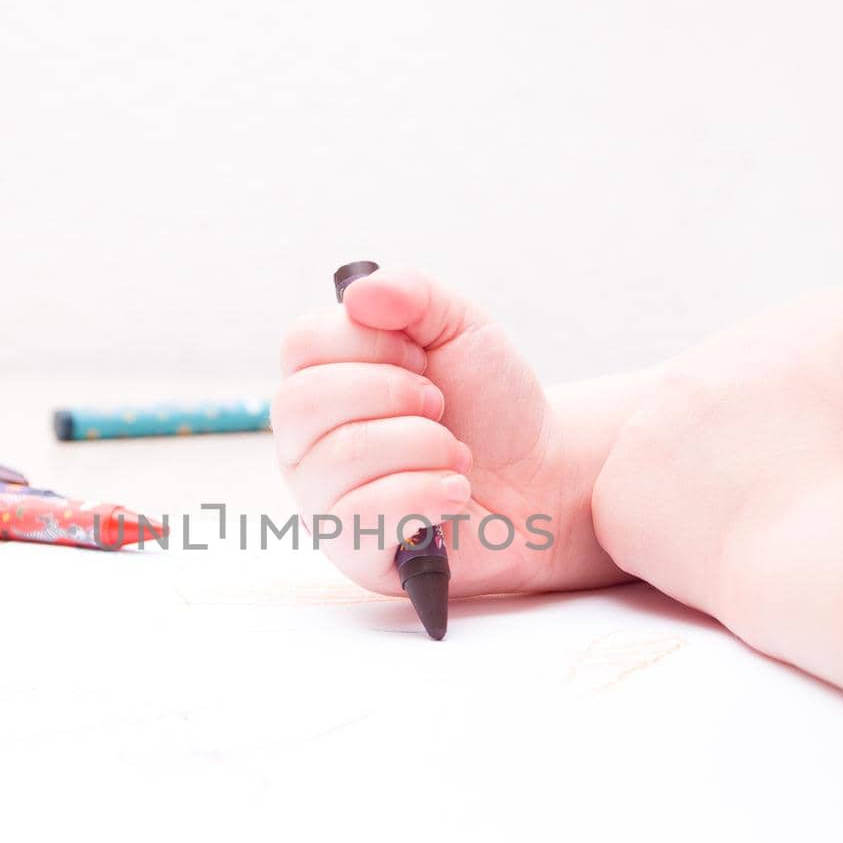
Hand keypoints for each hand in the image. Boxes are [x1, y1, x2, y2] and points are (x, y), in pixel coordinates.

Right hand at [272, 267, 624, 596]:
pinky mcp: (352, 550)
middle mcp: (307, 439)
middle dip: (393, 394)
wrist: (542, 478)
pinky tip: (456, 492)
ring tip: (458, 455)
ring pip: (341, 456)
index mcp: (321, 378)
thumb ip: (413, 294)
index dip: (369, 343)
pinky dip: (425, 493)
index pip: (301, 342)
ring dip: (424, 445)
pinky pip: (362, 515)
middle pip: (302, 401)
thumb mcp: (461, 327)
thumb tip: (360, 293)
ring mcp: (322, 497)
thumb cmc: (491, 406)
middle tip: (441, 407)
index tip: (420, 359)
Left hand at [590, 364, 842, 633]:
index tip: (768, 472)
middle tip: (738, 507)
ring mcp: (637, 442)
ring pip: (649, 472)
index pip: (735, 393)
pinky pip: (625, 521)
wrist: (812, 546)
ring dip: (674, 501)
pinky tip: (691, 560)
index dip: (751, 438)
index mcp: (744, 360)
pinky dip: (651, 545)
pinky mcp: (613, 500)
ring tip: (720, 537)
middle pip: (686, 427)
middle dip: (706, 464)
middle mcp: (680, 387)